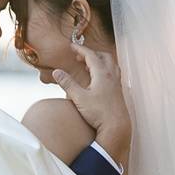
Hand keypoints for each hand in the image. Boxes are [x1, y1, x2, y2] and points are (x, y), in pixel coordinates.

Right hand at [52, 43, 131, 161]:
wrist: (117, 127)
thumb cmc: (99, 113)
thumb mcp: (79, 98)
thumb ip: (67, 83)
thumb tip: (56, 71)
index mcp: (102, 74)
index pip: (91, 55)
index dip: (80, 49)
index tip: (72, 46)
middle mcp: (112, 76)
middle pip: (103, 56)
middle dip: (90, 53)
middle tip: (78, 56)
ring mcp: (117, 83)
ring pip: (110, 64)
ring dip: (99, 60)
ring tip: (87, 65)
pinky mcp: (118, 91)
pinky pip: (113, 73)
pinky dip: (104, 69)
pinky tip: (97, 79)